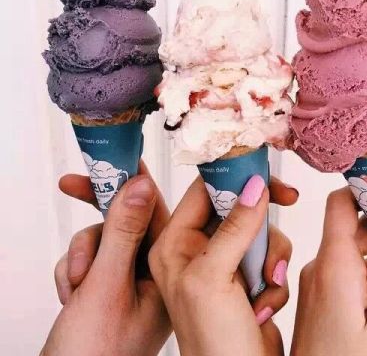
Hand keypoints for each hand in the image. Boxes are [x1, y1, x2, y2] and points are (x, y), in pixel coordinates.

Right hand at [42, 163, 170, 355]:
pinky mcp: (111, 288)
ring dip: (82, 255)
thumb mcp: (107, 285)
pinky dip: (74, 271)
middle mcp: (156, 271)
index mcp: (169, 268)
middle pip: (129, 220)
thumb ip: (124, 232)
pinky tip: (71, 297)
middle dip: (101, 214)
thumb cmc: (95, 354)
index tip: (118, 156)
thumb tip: (142, 184)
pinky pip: (90, 259)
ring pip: (105, 238)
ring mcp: (132, 281)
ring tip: (76, 287)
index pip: (158, 209)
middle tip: (73, 184)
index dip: (138, 180)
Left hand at [148, 175, 297, 355]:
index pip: (204, 190)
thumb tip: (253, 187)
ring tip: (264, 287)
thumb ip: (233, 229)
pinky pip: (270, 256)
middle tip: (285, 206)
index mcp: (175, 244)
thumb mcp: (213, 279)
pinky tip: (263, 307)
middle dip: (260, 224)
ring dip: (270, 257)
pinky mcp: (245, 279)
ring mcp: (223, 265)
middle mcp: (197, 251)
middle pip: (237, 208)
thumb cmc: (212, 345)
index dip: (234, 177)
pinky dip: (274, 278)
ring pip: (258, 232)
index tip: (265, 175)